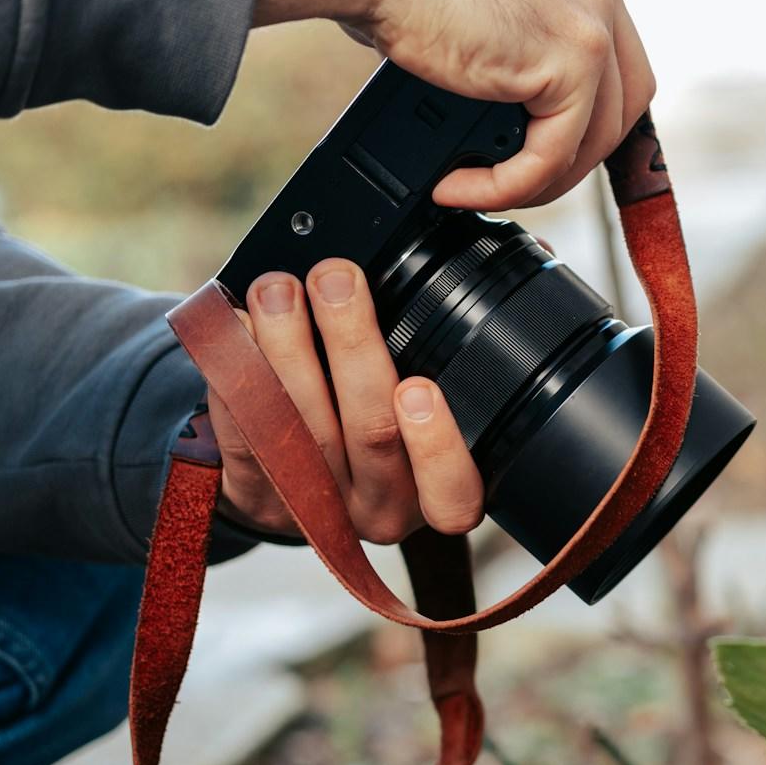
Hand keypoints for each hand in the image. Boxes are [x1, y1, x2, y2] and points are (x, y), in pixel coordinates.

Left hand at [208, 260, 484, 541]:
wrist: (299, 479)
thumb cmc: (386, 419)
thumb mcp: (443, 400)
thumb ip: (474, 345)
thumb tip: (530, 255)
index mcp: (438, 494)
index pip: (454, 493)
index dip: (437, 444)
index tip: (418, 386)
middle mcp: (382, 509)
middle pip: (370, 435)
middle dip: (352, 346)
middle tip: (337, 279)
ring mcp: (317, 507)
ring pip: (301, 429)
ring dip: (285, 348)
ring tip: (278, 288)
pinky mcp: (256, 493)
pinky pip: (243, 433)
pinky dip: (236, 372)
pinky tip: (235, 324)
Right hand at [253, 0, 654, 210]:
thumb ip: (513, 40)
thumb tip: (504, 102)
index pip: (615, 64)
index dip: (586, 118)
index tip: (545, 149)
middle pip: (624, 103)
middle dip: (576, 154)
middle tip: (520, 179)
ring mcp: (591, 23)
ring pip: (595, 138)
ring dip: (539, 179)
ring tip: (480, 187)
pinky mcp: (570, 63)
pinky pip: (553, 153)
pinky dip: (510, 184)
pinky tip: (462, 185)